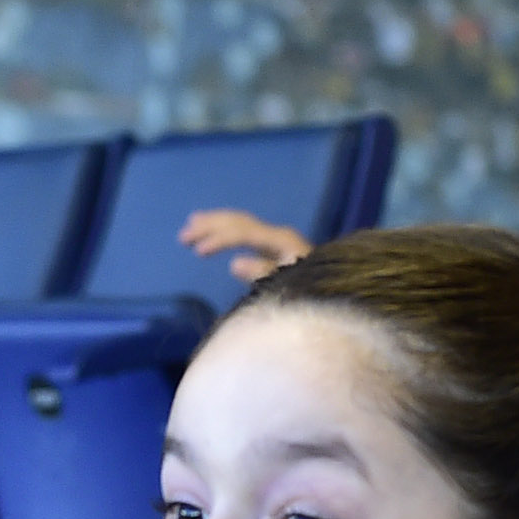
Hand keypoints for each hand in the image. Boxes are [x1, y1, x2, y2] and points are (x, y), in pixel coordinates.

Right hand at [178, 209, 312, 283]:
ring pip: (239, 222)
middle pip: (238, 222)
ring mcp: (276, 239)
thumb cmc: (314, 293)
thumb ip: (263, 273)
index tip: (197, 251)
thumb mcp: (289, 286)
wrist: (336, 297)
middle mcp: (278, 234)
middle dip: (210, 227)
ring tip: (190, 225)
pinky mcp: (274, 247)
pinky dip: (225, 230)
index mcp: (282, 240)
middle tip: (183, 237)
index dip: (219, 240)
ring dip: (214, 224)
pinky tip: (211, 231)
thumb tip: (234, 263)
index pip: (243, 233)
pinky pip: (244, 232)